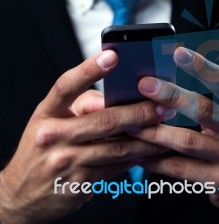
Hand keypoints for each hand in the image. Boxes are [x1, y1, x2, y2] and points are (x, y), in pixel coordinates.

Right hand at [0, 50, 168, 223]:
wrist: (20, 194)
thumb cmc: (41, 148)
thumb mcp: (50, 119)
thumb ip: (81, 104)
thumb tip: (113, 99)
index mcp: (46, 113)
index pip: (67, 86)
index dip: (90, 69)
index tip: (114, 56)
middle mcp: (53, 136)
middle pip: (103, 119)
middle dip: (138, 112)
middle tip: (163, 105)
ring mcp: (66, 162)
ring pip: (116, 147)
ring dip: (145, 138)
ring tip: (166, 129)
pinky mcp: (79, 184)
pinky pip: (114, 167)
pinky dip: (134, 158)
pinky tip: (150, 151)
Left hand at [131, 47, 218, 223]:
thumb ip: (210, 105)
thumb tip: (166, 83)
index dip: (202, 66)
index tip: (177, 52)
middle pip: (204, 108)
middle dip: (170, 94)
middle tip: (144, 84)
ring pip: (187, 140)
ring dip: (155, 131)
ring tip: (132, 124)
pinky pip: (181, 169)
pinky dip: (157, 161)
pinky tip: (139, 154)